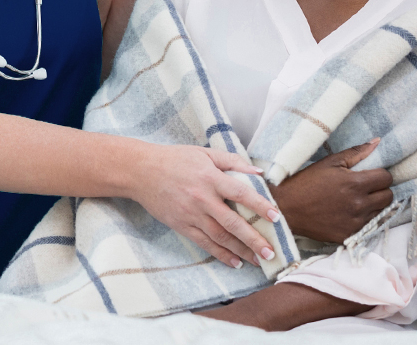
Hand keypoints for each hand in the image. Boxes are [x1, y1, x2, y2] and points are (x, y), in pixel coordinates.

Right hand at [128, 143, 280, 268]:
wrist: (141, 171)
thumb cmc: (175, 159)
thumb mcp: (204, 153)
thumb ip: (232, 161)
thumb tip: (258, 172)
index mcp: (210, 178)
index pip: (240, 193)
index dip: (259, 205)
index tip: (276, 217)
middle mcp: (202, 198)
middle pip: (232, 223)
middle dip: (253, 239)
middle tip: (271, 252)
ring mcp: (191, 214)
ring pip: (220, 237)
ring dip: (241, 251)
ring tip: (258, 260)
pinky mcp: (181, 225)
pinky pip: (204, 243)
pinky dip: (220, 254)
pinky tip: (234, 262)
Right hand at [269, 139, 392, 243]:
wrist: (286, 208)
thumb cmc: (306, 181)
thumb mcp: (330, 162)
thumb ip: (356, 152)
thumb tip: (378, 142)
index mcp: (355, 183)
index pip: (387, 178)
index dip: (381, 174)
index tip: (371, 175)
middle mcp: (359, 204)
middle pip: (388, 197)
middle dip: (380, 190)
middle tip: (366, 188)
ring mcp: (354, 222)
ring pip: (381, 212)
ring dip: (373, 205)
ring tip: (357, 200)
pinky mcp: (348, 236)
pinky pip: (368, 227)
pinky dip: (363, 219)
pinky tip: (350, 213)